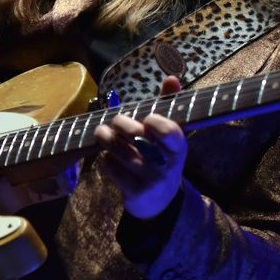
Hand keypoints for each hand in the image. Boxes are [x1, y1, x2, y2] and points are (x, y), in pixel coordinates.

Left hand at [95, 76, 187, 219]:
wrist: (160, 201)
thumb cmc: (162, 157)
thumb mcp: (170, 136)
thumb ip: (169, 105)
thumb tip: (172, 77)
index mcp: (179, 147)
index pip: (170, 131)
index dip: (154, 122)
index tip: (146, 118)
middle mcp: (167, 164)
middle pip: (139, 138)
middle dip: (122, 124)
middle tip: (114, 120)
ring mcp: (151, 180)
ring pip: (122, 153)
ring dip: (107, 139)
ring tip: (101, 131)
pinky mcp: (134, 192)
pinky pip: (113, 169)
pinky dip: (106, 159)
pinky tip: (107, 155)